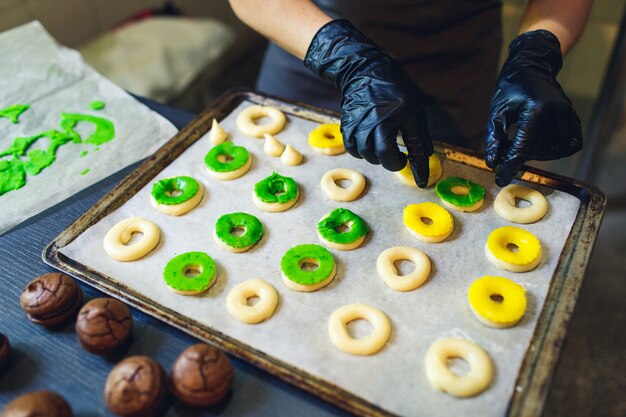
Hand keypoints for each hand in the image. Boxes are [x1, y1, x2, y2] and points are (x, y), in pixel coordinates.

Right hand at [304, 20, 431, 186]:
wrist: (363, 70)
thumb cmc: (393, 89)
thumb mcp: (413, 109)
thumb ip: (418, 135)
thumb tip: (423, 159)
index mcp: (396, 114)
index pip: (407, 149)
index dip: (416, 168)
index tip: (422, 182)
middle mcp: (375, 120)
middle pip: (382, 156)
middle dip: (393, 161)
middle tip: (400, 157)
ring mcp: (358, 123)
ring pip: (366, 154)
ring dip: (377, 157)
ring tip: (385, 148)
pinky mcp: (346, 125)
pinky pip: (352, 148)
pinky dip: (362, 152)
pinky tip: (370, 145)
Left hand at [485, 30, 582, 186]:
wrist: (532, 66)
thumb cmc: (510, 87)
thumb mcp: (497, 111)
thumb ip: (495, 137)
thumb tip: (493, 162)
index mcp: (535, 109)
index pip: (523, 147)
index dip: (510, 165)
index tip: (501, 178)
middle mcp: (555, 112)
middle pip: (538, 150)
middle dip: (519, 156)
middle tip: (505, 151)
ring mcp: (567, 114)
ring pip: (554, 150)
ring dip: (536, 154)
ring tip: (521, 143)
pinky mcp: (572, 115)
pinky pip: (570, 143)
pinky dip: (556, 150)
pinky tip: (541, 145)